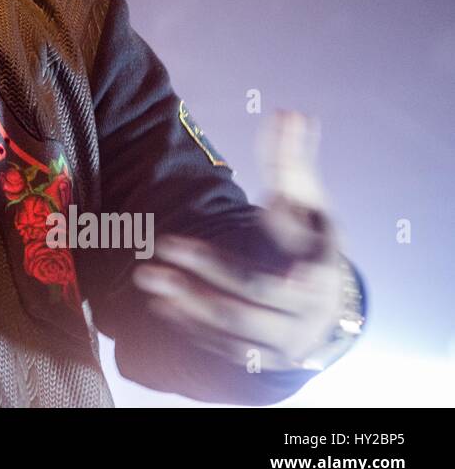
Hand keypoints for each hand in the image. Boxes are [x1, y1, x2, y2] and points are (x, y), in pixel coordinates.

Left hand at [133, 111, 348, 370]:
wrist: (323, 297)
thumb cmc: (305, 236)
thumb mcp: (304, 199)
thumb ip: (291, 160)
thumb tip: (292, 112)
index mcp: (319, 270)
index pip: (271, 270)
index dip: (221, 262)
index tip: (180, 244)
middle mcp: (306, 312)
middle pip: (246, 298)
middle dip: (199, 274)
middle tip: (154, 251)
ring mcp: (285, 340)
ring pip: (230, 326)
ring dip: (186, 302)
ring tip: (146, 276)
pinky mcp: (262, 357)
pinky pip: (222, 346)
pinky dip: (191, 327)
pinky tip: (160, 304)